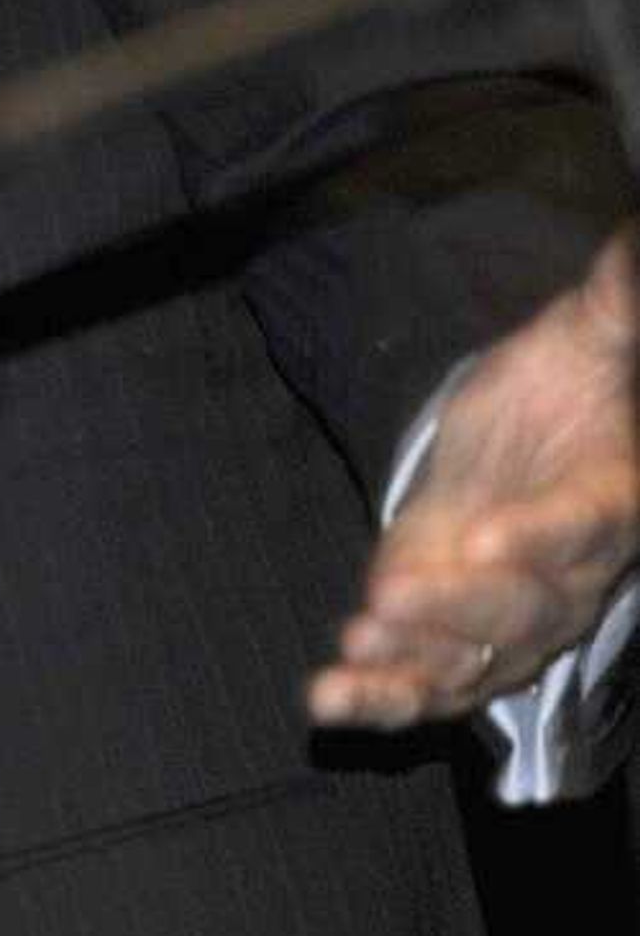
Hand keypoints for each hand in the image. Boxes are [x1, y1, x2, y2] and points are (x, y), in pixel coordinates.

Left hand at [310, 228, 638, 731]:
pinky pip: (424, 684)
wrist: (529, 436)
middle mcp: (568, 575)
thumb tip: (637, 234)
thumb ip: (618, 301)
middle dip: (458, 606)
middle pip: (524, 606)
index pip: (587, 526)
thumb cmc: (566, 386)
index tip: (493, 535)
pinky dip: (377, 699)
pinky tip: (326, 701)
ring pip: (472, 656)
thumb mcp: (590, 336)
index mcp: (612, 501)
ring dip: (413, 660)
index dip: (544, 537)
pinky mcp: (451, 637)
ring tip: (354, 648)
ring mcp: (508, 617)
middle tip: (390, 595)